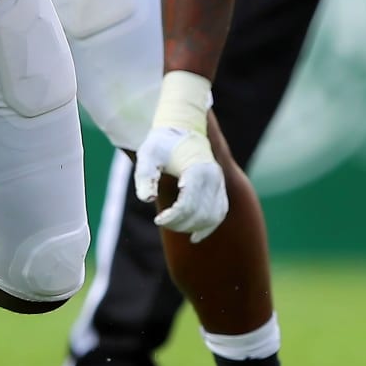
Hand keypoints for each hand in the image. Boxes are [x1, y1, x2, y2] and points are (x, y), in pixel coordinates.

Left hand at [132, 124, 227, 242]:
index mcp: (197, 169)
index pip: (188, 205)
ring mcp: (220, 183)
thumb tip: (146, 199)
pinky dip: (209, 227)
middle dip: (180, 224)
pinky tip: (195, 237)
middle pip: (200, 213)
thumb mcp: (148, 155)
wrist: (182, 128)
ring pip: (212, 217)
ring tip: (174, 225)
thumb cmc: (162, 143)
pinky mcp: (221, 188)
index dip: (172, 218)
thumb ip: (144, 176)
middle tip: (162, 222)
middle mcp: (214, 177)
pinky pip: (219, 213)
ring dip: (193, 227)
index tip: (157, 219)